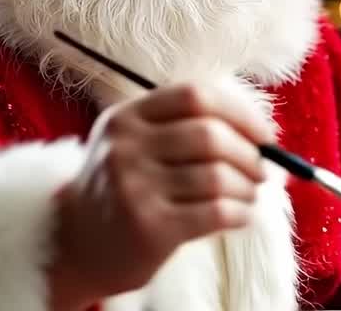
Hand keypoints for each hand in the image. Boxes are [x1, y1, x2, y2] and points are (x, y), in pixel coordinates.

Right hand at [47, 81, 274, 309]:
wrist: (76, 244)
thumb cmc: (125, 189)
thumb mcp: (136, 145)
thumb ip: (186, 128)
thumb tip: (262, 134)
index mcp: (126, 117)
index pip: (194, 96)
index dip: (239, 112)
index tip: (264, 135)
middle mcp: (125, 147)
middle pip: (209, 135)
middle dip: (249, 154)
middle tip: (262, 170)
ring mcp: (134, 188)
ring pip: (216, 176)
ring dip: (247, 188)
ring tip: (250, 195)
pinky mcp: (148, 227)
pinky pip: (215, 212)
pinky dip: (240, 213)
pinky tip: (241, 216)